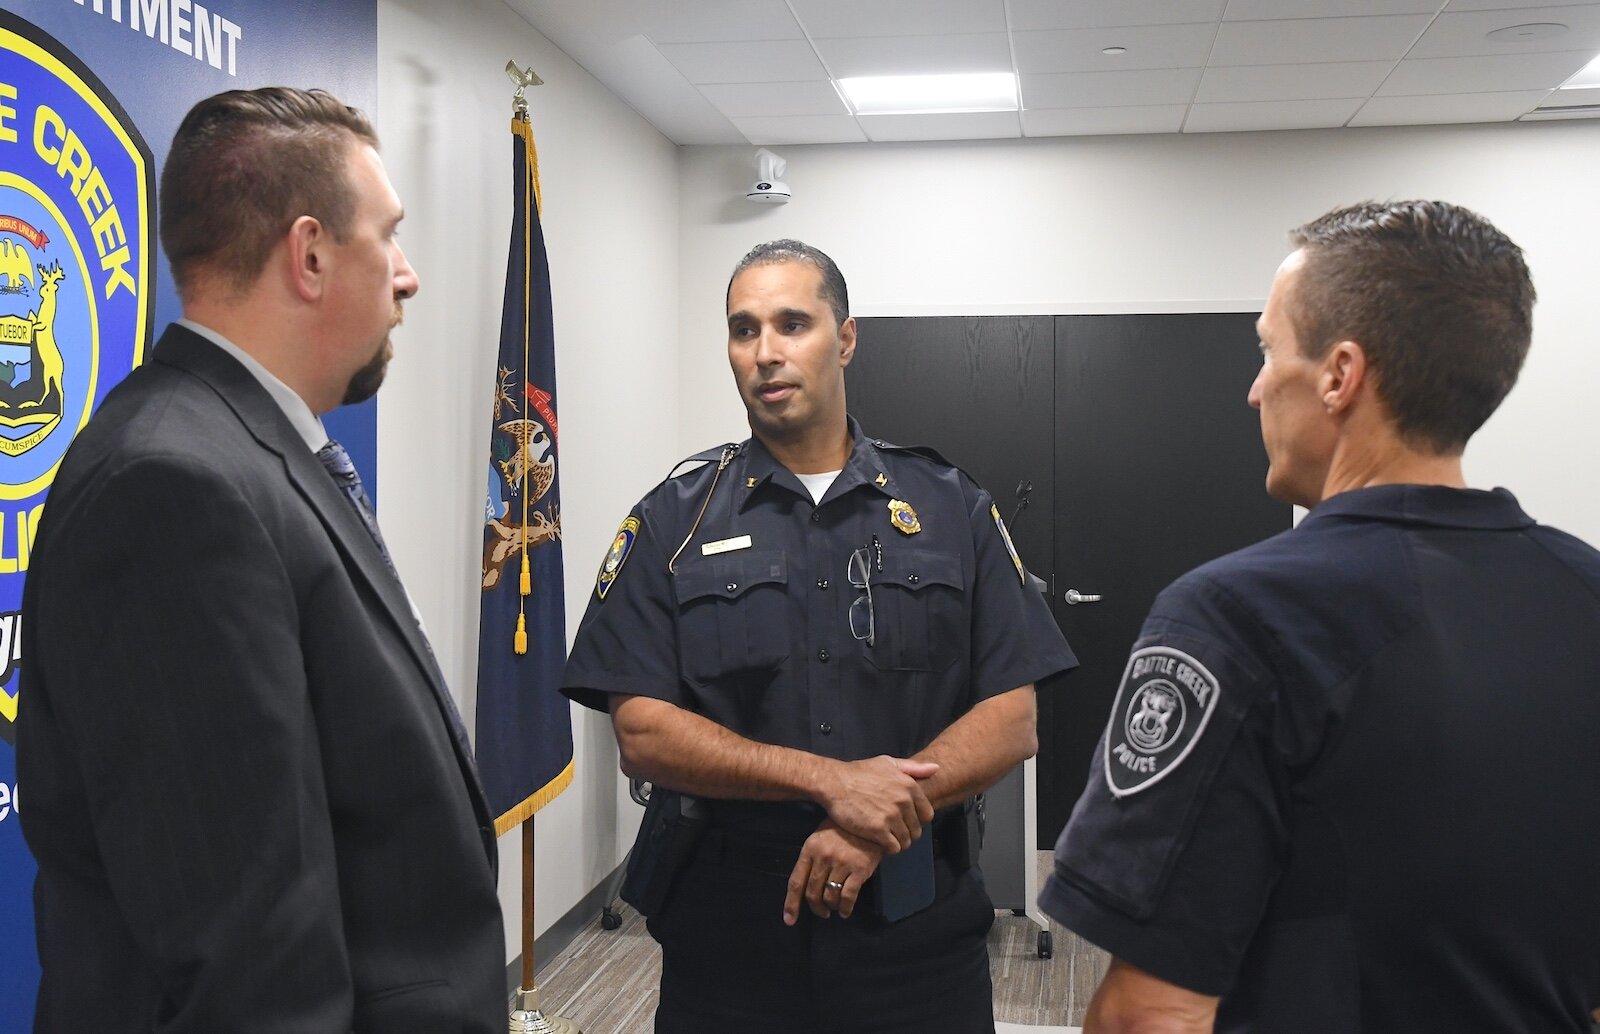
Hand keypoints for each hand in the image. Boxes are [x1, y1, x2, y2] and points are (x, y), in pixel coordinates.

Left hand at [783, 819, 883, 925]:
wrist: (868, 822)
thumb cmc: (841, 830)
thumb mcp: (819, 839)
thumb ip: (810, 860)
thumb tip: (803, 887)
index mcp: (810, 849)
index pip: (796, 882)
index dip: (791, 904)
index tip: (790, 920)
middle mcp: (823, 857)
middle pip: (812, 893)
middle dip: (816, 908)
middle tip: (821, 912)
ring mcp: (841, 863)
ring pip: (829, 896)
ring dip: (831, 906)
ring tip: (835, 907)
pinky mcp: (859, 869)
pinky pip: (848, 896)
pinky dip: (845, 908)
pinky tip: (845, 910)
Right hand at [817, 755, 937, 853]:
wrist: (835, 782)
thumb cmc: (859, 772)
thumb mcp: (888, 762)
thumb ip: (914, 768)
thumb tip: (936, 768)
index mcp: (910, 787)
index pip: (927, 815)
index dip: (917, 820)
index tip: (905, 821)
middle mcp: (904, 802)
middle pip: (916, 830)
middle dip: (907, 833)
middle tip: (893, 831)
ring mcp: (891, 817)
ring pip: (906, 841)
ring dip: (898, 842)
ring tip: (886, 838)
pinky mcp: (878, 830)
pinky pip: (893, 848)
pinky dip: (888, 849)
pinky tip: (879, 842)